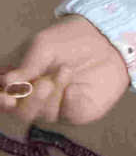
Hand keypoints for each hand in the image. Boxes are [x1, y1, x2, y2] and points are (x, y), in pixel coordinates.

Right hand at [0, 16, 131, 135]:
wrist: (105, 39)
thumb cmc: (69, 39)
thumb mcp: (43, 45)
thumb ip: (26, 64)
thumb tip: (7, 84)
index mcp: (19, 80)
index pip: (3, 97)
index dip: (1, 100)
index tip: (7, 98)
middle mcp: (33, 97)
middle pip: (21, 113)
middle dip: (31, 100)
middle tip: (44, 84)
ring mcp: (55, 107)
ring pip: (43, 115)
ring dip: (52, 95)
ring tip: (65, 71)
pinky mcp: (77, 112)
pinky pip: (68, 116)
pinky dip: (69, 103)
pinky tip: (74, 88)